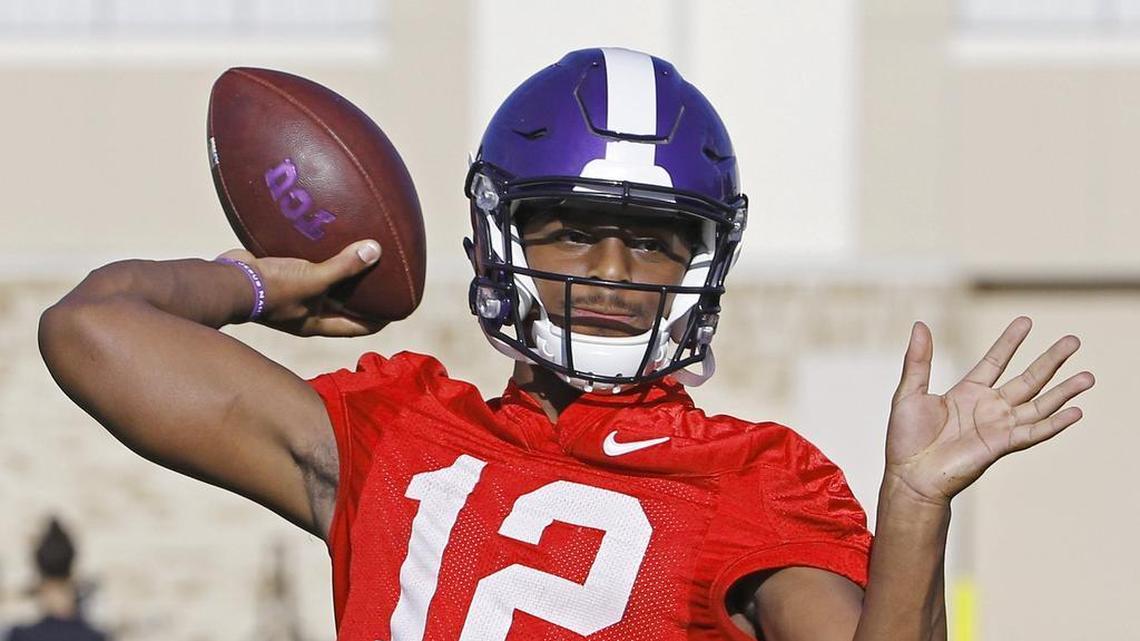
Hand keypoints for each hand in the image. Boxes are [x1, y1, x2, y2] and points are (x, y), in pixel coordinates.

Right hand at [216, 239, 385, 336]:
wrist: (229, 281)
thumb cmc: (273, 289)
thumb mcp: (314, 279)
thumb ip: (344, 267)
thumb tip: (375, 251)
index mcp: (315, 323)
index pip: (355, 328)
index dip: (376, 322)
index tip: (395, 311)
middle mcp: (305, 313)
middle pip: (341, 307)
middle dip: (360, 297)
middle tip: (382, 280)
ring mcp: (290, 296)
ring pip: (322, 286)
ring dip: (338, 274)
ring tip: (357, 256)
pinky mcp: (279, 277)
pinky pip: (304, 267)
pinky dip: (316, 257)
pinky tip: (325, 240)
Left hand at [885, 317, 1094, 504]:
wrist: (909, 475)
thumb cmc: (905, 438)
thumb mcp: (910, 392)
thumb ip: (918, 360)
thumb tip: (920, 325)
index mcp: (967, 393)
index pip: (995, 361)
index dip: (1010, 342)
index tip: (1026, 321)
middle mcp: (988, 408)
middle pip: (1027, 379)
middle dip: (1051, 360)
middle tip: (1074, 340)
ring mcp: (998, 426)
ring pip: (1039, 404)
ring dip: (1064, 392)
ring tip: (1088, 376)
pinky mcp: (1001, 445)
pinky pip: (1033, 432)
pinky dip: (1055, 423)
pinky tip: (1076, 412)